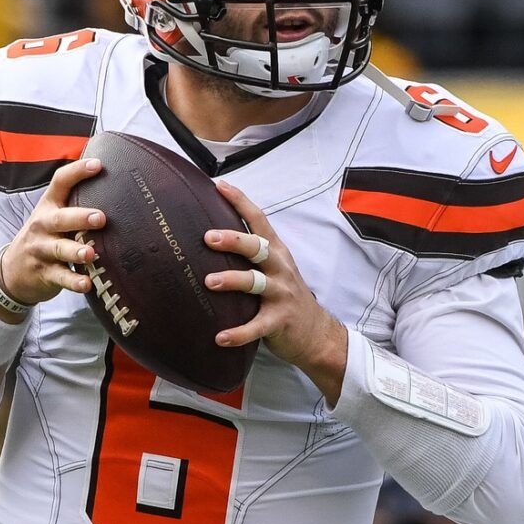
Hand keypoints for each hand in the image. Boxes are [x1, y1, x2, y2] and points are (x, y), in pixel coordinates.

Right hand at [0, 157, 107, 308]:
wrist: (11, 272)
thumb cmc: (43, 238)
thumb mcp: (51, 217)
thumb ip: (74, 205)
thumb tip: (114, 189)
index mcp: (48, 206)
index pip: (60, 183)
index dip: (77, 172)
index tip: (98, 165)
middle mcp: (43, 225)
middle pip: (60, 218)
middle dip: (80, 217)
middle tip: (101, 218)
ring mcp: (42, 250)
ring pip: (59, 249)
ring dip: (76, 251)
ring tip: (91, 253)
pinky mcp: (44, 273)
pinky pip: (60, 277)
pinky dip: (74, 281)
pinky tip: (87, 284)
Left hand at [203, 178, 348, 393]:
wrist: (315, 332)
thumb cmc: (284, 295)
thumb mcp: (273, 268)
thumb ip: (250, 253)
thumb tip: (210, 235)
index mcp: (276, 252)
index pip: (259, 220)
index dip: (240, 202)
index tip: (219, 186)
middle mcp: (280, 268)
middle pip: (258, 247)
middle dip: (234, 240)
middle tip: (208, 237)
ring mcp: (282, 294)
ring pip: (256, 283)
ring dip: (232, 280)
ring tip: (209, 282)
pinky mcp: (279, 321)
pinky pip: (257, 326)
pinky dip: (238, 333)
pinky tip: (220, 338)